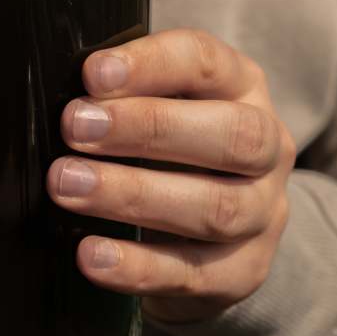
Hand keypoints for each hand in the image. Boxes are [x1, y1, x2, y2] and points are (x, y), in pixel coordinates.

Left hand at [47, 28, 294, 323]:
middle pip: (231, 134)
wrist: (212, 237)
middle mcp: (268, 148)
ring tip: (68, 186)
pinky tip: (91, 255)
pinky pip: (194, 273)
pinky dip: (138, 265)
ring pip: (215, 207)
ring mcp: (264, 214)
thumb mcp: (158, 108)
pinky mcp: (245, 271)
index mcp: (243, 88)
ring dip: (134, 194)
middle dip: (148, 127)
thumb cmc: (170, 152)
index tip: (93, 74)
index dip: (151, 65)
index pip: (207, 63)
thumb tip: (69, 100)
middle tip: (76, 128)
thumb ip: (123, 97)